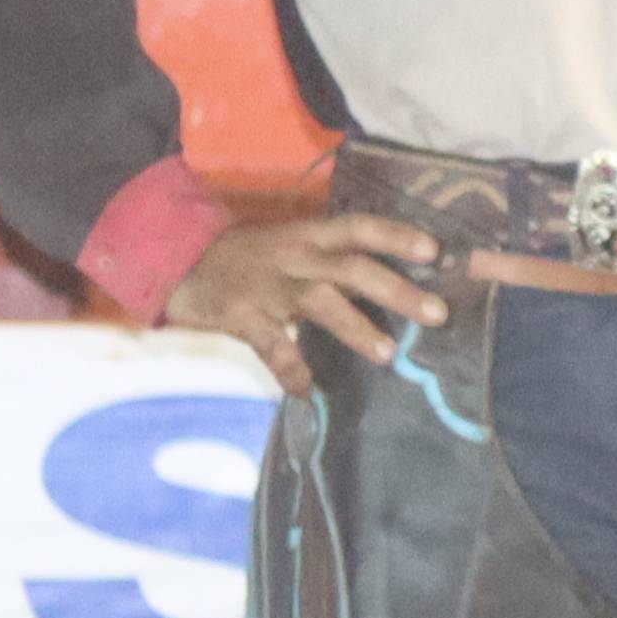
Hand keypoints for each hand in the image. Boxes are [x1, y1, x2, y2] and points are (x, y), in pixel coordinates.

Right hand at [158, 210, 446, 395]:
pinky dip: (290, 368)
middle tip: (437, 313)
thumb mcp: (292, 246)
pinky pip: (271, 344)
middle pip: (351, 267)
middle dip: (396, 290)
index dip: (396, 236)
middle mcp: (294, 256)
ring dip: (356, 327)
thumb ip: (334, 261)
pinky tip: (305, 390)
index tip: (435, 252)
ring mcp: (268, 284)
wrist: (179, 260)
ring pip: (319, 301)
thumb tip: (392, 285)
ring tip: (389, 353)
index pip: (359, 228)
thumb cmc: (250, 258)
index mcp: (309, 235)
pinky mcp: (240, 313)